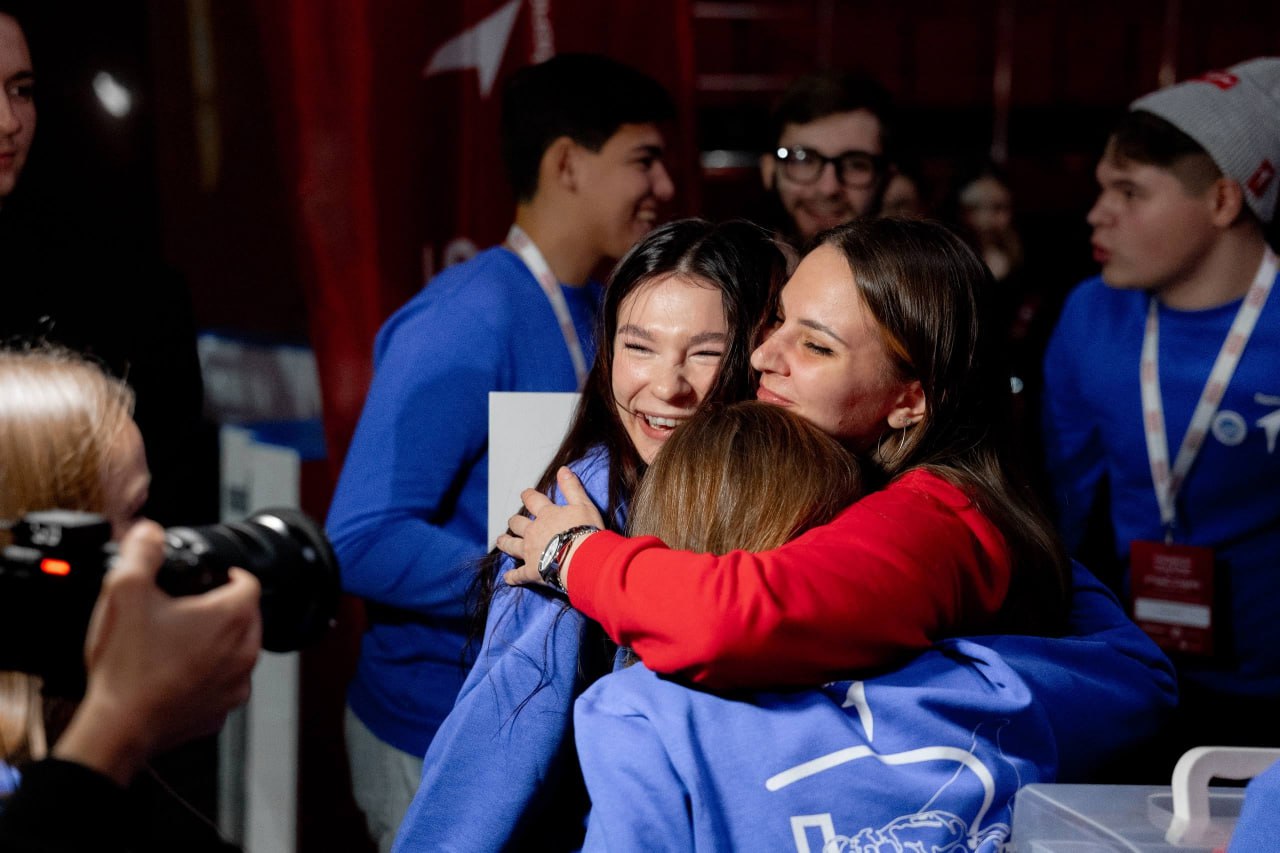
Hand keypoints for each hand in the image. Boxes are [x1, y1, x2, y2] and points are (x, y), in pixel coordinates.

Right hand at [53, 520, 261, 784]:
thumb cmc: (128, 666)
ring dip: (218, 643)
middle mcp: (245, 651)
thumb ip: (142, 552)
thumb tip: (151, 533)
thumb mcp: (126, 592)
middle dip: (223, 607)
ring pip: (238, 650)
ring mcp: (236, 684)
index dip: (227, 574)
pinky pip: (223, 683)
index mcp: (232, 616)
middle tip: (188, 609)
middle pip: (247, 616)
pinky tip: (176, 673)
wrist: (118, 726)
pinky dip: (207, 676)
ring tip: (180, 641)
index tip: (209, 578)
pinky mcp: (222, 711)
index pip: (248, 581)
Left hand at [497, 467, 604, 587]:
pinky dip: (512, 577)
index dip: (528, 496)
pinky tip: (508, 578)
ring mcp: (530, 552)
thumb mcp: (583, 505)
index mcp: (546, 515)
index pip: (533, 500)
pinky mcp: (531, 571)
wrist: (583, 559)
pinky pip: (518, 575)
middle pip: (518, 523)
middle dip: (515, 521)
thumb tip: (562, 469)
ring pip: (512, 545)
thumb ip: (572, 488)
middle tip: (513, 521)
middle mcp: (534, 531)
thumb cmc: (586, 531)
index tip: (525, 494)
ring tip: (501, 540)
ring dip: (506, 542)